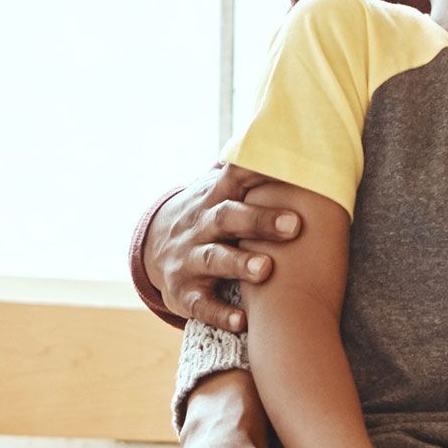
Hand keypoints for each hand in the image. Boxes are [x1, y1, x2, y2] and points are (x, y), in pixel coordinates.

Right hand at [146, 164, 304, 330]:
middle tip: (295, 225)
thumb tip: (287, 125)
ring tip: (265, 270)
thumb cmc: (207, 214)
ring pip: (213, 259)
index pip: (235, 177)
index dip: (258, 169)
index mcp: (215, 197)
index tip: (289, 166)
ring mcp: (188, 259)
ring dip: (239, 264)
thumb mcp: (220, 188)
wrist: (153, 249)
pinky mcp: (183, 292)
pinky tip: (243, 322)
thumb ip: (249, 165)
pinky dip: (221, 313)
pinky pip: (201, 305)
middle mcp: (200, 225)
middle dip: (260, 221)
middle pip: (228, 218)